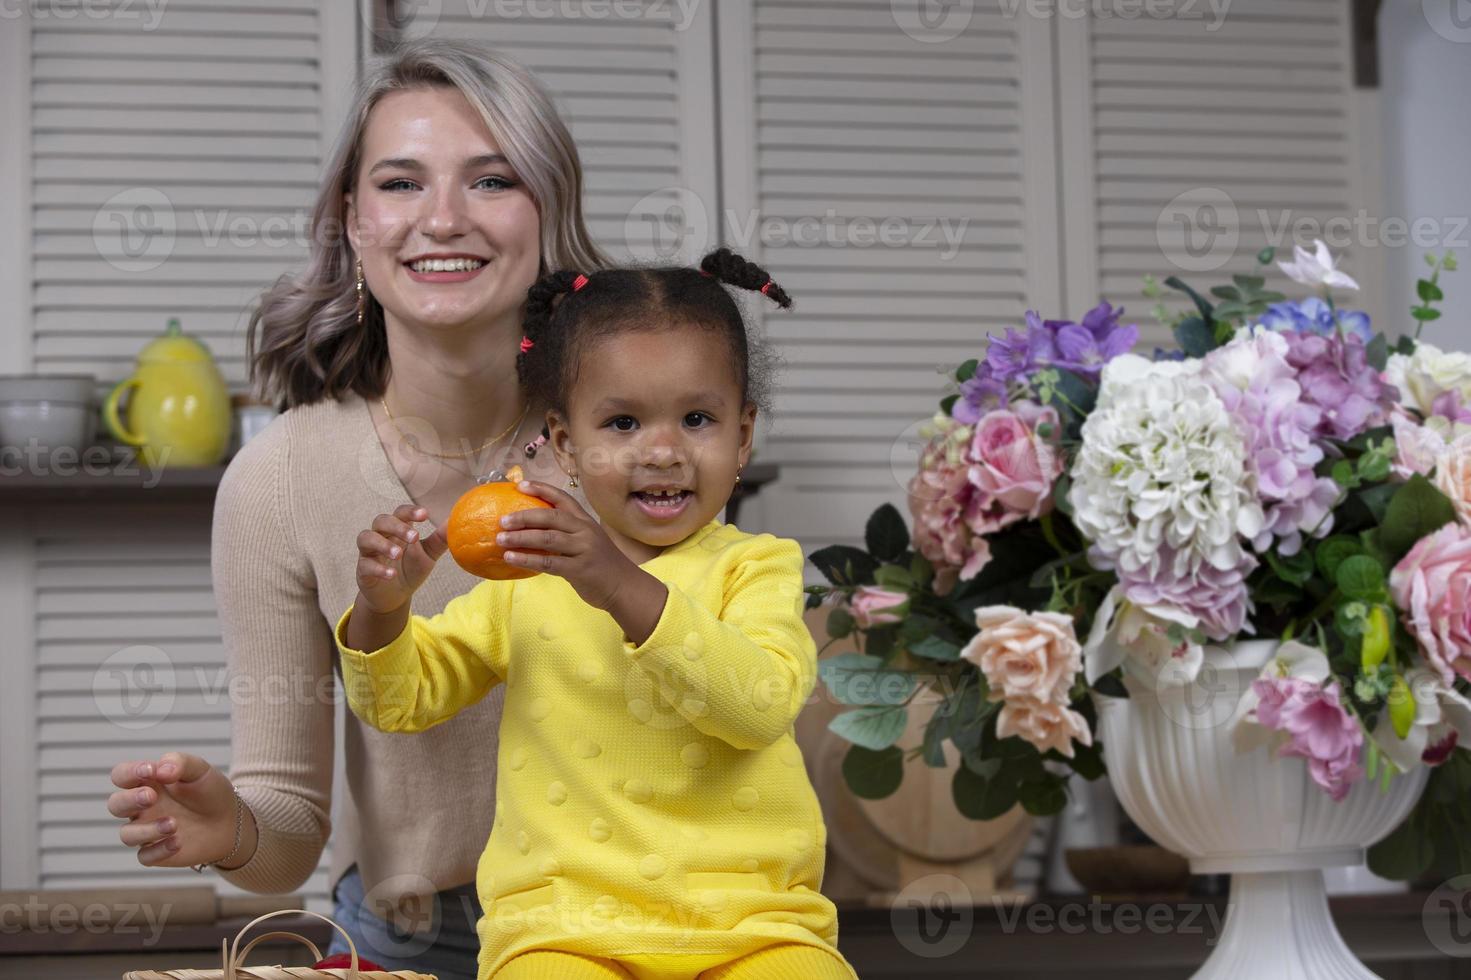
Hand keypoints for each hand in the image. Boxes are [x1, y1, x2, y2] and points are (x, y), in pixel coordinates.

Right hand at [107, 752, 254, 868]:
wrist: (231, 820)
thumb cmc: (210, 791)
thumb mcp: (199, 770)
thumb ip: (179, 763)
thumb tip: (160, 769)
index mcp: (147, 783)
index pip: (121, 775)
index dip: (129, 772)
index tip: (150, 770)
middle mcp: (141, 808)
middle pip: (116, 805)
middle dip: (129, 800)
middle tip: (151, 797)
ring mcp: (147, 831)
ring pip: (127, 834)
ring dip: (147, 829)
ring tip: (174, 824)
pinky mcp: (157, 853)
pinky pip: (144, 857)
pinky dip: (159, 850)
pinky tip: (178, 842)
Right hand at [355, 504, 448, 613]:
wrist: (394, 596)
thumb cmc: (411, 569)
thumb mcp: (428, 555)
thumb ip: (440, 539)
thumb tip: (455, 523)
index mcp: (397, 529)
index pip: (400, 513)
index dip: (410, 511)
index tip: (425, 515)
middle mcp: (381, 536)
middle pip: (381, 521)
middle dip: (397, 527)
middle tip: (414, 537)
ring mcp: (369, 552)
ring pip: (366, 538)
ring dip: (382, 544)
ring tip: (398, 553)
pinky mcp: (362, 570)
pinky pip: (365, 564)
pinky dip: (378, 568)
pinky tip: (391, 575)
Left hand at [498, 481, 639, 610]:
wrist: (624, 586)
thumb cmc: (601, 564)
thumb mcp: (587, 541)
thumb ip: (565, 534)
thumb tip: (531, 530)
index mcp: (585, 521)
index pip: (562, 498)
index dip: (541, 489)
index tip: (520, 485)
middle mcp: (585, 530)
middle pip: (551, 517)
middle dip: (524, 516)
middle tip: (502, 520)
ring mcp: (583, 549)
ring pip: (547, 538)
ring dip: (521, 538)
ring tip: (500, 539)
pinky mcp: (579, 569)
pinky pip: (549, 562)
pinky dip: (527, 559)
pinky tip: (511, 558)